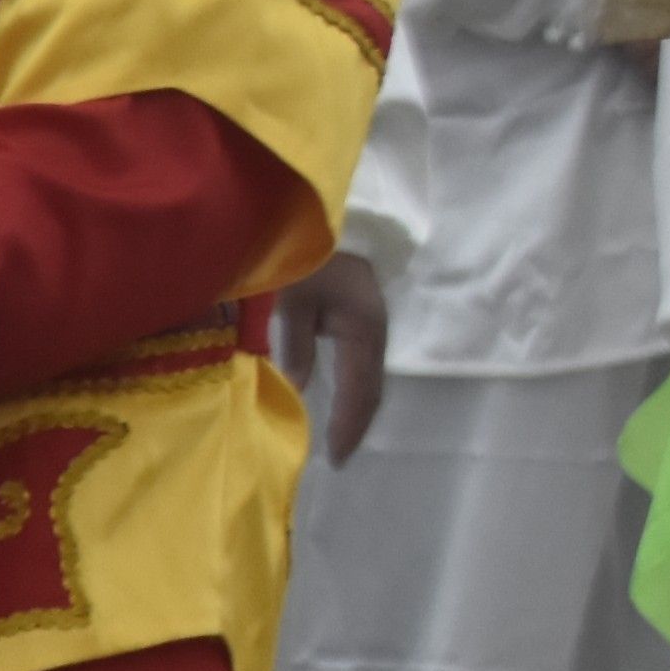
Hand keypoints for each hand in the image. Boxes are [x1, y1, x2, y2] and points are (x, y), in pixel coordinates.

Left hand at [276, 249, 390, 463]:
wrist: (315, 211)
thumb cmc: (306, 255)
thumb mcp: (294, 299)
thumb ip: (295, 346)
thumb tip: (295, 392)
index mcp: (364, 328)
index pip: (361, 389)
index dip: (350, 425)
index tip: (336, 459)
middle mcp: (374, 328)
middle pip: (371, 386)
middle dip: (359, 422)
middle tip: (340, 455)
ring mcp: (370, 320)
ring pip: (368, 374)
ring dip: (357, 406)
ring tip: (341, 434)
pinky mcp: (359, 314)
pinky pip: (360, 361)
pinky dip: (352, 386)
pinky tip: (338, 395)